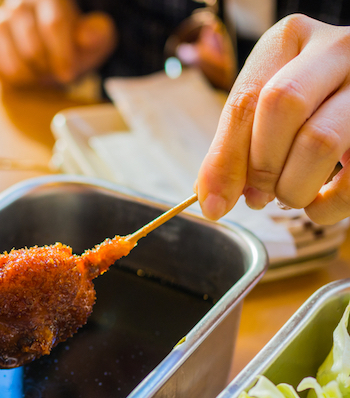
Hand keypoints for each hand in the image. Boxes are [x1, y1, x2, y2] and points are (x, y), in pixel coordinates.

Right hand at [0, 0, 116, 85]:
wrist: (53, 55)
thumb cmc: (76, 46)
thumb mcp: (97, 40)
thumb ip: (97, 34)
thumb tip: (88, 35)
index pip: (53, 24)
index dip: (61, 54)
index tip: (67, 74)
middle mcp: (19, 3)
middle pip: (31, 45)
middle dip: (45, 67)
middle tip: (53, 75)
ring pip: (9, 56)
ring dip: (26, 76)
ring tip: (38, 76)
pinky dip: (5, 77)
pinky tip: (20, 77)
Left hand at [196, 14, 349, 224]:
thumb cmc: (307, 104)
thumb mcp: (266, 107)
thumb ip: (236, 144)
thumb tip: (212, 197)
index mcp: (288, 41)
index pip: (245, 100)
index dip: (225, 159)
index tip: (214, 203)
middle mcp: (335, 49)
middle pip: (282, 105)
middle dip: (261, 165)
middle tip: (258, 195)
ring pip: (321, 140)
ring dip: (294, 186)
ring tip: (287, 198)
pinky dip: (331, 204)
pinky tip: (317, 206)